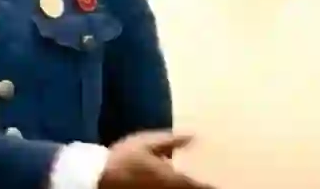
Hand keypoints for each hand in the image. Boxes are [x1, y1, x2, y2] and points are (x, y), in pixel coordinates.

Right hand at [98, 131, 215, 188]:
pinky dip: (174, 188)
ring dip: (189, 187)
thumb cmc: (123, 158)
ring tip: (195, 183)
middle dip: (200, 187)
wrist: (98, 177)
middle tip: (211, 183)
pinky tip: (171, 183)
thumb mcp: (147, 143)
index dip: (212, 186)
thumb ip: (172, 141)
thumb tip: (194, 136)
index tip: (221, 183)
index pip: (200, 187)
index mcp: (173, 179)